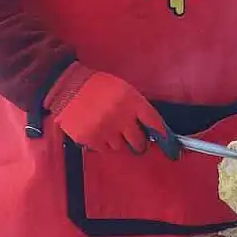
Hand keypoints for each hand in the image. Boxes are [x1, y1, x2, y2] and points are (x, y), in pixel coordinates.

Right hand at [46, 63, 176, 157]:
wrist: (67, 87)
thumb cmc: (97, 86)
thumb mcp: (123, 89)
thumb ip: (136, 107)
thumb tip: (149, 126)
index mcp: (132, 102)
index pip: (154, 123)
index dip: (163, 135)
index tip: (169, 144)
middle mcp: (121, 118)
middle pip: (139, 142)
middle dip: (139, 142)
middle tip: (134, 139)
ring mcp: (106, 130)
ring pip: (121, 147)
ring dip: (118, 141)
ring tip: (109, 129)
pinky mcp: (91, 139)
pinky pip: (105, 150)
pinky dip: (103, 144)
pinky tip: (98, 131)